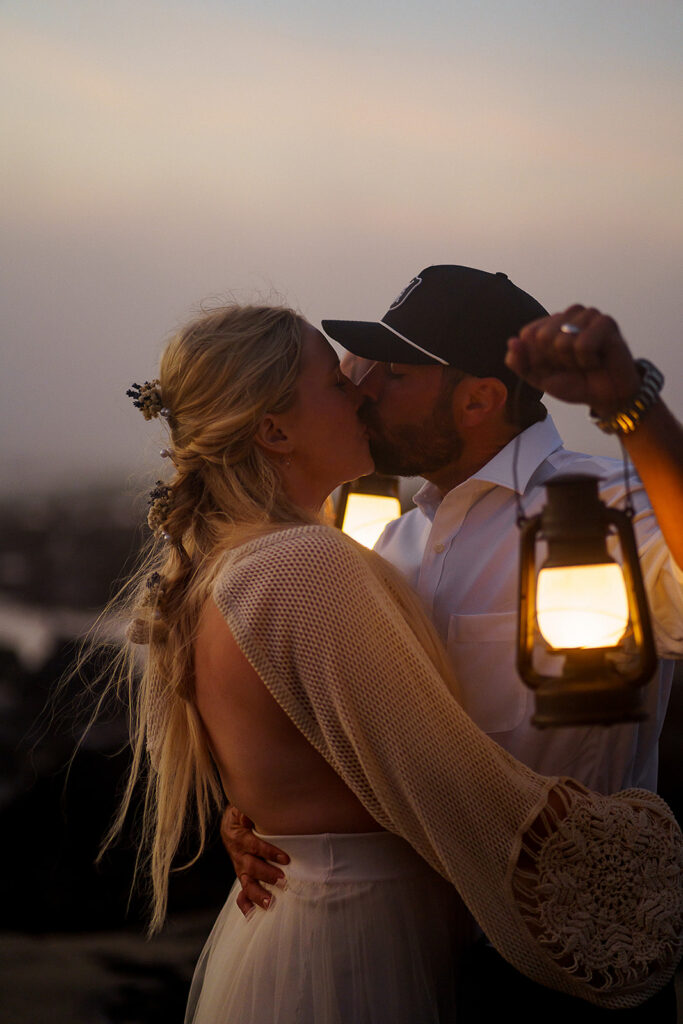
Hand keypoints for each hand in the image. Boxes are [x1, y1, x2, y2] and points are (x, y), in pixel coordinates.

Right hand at [220, 806, 289, 915]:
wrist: (229, 825)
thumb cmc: (240, 815)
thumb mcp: (241, 808)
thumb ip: (245, 811)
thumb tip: (247, 816)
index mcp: (240, 838)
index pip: (255, 846)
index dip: (269, 852)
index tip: (285, 858)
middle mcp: (239, 856)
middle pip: (251, 867)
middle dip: (267, 875)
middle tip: (283, 881)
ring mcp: (240, 869)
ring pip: (246, 883)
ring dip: (257, 894)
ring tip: (269, 903)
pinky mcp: (242, 877)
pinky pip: (241, 894)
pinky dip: (245, 905)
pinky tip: (252, 915)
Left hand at [505, 305, 641, 418]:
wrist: (606, 397)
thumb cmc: (574, 383)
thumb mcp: (539, 378)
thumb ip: (520, 363)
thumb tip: (512, 341)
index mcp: (550, 324)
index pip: (527, 335)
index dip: (538, 359)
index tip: (554, 366)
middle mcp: (568, 315)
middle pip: (542, 336)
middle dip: (555, 360)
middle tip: (573, 365)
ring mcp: (588, 315)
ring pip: (563, 340)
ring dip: (572, 361)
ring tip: (586, 362)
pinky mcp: (606, 322)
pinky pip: (584, 344)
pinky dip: (588, 360)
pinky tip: (597, 360)